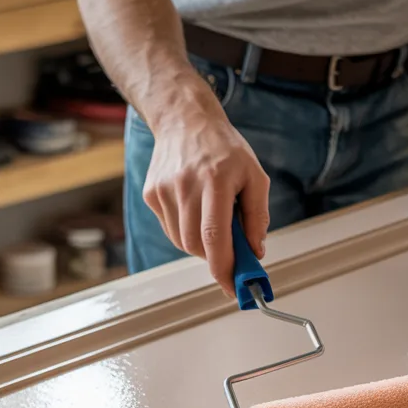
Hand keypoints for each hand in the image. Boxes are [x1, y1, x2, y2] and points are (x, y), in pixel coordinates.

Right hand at [142, 76, 270, 296]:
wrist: (185, 120)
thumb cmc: (225, 150)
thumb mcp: (255, 177)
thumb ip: (257, 216)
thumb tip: (255, 252)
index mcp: (214, 180)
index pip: (214, 236)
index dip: (224, 267)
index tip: (234, 287)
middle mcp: (184, 186)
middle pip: (196, 244)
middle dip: (217, 258)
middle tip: (233, 256)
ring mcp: (163, 190)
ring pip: (182, 241)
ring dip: (202, 245)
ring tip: (214, 221)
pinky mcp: (151, 194)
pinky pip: (171, 229)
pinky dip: (187, 232)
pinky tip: (195, 210)